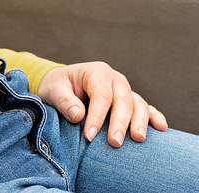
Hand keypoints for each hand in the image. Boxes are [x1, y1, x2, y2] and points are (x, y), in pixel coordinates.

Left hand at [36, 62, 167, 147]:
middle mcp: (114, 80)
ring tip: (138, 139)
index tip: (89, 136)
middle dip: (120, 123)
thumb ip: (64, 101)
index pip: (101, 95)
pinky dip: (154, 117)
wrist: (63, 84)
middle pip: (123, 100)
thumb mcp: (54, 90)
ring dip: (140, 122)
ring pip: (138, 104)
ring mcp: (125, 90)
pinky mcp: (130, 101)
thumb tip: (79, 116)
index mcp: (96, 73)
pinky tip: (161, 128)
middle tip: (114, 142)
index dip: (97, 116)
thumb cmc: (58, 87)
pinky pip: (146, 107)